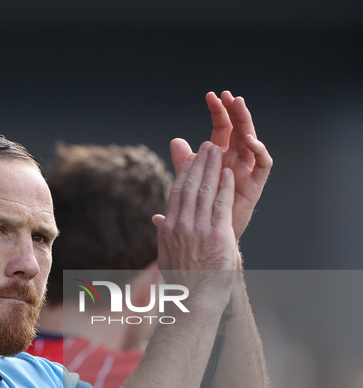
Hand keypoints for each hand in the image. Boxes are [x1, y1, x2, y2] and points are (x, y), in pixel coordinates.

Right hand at [153, 141, 237, 274]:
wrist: (195, 299)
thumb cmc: (183, 281)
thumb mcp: (166, 256)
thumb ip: (164, 234)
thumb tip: (157, 220)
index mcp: (168, 229)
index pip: (176, 194)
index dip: (184, 173)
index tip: (191, 160)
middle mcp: (181, 226)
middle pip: (189, 187)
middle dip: (199, 164)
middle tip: (206, 147)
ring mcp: (199, 230)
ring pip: (205, 191)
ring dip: (212, 168)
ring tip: (218, 152)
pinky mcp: (217, 235)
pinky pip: (221, 204)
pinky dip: (224, 186)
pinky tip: (228, 173)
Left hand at [170, 91, 272, 240]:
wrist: (208, 241)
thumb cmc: (199, 212)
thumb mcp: (189, 184)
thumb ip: (184, 163)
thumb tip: (175, 141)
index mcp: (220, 157)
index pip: (221, 128)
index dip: (217, 112)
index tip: (211, 96)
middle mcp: (235, 161)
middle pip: (238, 130)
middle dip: (234, 111)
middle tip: (229, 95)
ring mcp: (247, 172)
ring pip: (252, 141)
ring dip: (247, 123)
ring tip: (240, 107)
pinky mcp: (255, 186)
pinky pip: (263, 165)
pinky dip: (259, 151)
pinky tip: (250, 140)